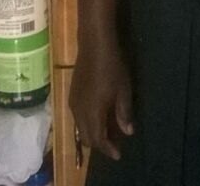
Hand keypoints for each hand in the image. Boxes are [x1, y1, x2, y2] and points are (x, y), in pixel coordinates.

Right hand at [69, 35, 133, 160]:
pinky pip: (77, 118)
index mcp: (91, 113)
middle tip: (114, 143)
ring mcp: (73, 103)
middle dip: (99, 144)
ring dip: (92, 133)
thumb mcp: (123, 89)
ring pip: (80, 128)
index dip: (108, 149)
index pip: (97, 140)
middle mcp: (78, 112)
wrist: (94, 44)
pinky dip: (87, 123)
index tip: (119, 154)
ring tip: (107, 130)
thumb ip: (124, 112)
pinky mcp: (71, 94)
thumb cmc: (112, 66)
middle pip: (86, 138)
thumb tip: (128, 131)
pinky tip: (98, 115)